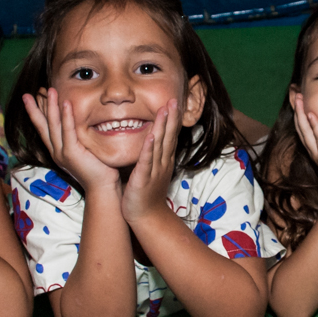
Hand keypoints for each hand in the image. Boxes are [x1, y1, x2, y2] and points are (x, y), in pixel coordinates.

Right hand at [22, 88, 119, 191]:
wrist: (103, 187)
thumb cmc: (99, 168)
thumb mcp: (85, 149)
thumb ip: (79, 137)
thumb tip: (83, 120)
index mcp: (57, 150)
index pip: (44, 129)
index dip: (37, 113)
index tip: (32, 98)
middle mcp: (56, 151)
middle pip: (42, 126)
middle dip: (34, 109)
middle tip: (27, 94)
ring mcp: (62, 153)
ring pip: (53, 126)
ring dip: (51, 107)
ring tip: (49, 90)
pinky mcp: (72, 154)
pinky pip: (68, 132)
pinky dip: (66, 117)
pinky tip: (65, 103)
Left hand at [122, 100, 179, 223]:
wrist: (146, 217)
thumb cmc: (147, 193)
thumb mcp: (153, 170)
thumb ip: (153, 155)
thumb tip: (152, 140)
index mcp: (164, 160)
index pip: (170, 136)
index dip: (172, 119)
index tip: (173, 102)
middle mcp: (162, 163)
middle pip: (169, 136)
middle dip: (171, 117)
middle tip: (174, 99)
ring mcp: (154, 170)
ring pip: (160, 145)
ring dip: (163, 126)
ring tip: (165, 109)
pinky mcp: (143, 179)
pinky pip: (147, 161)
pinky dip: (150, 148)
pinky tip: (151, 136)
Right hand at [292, 94, 317, 188]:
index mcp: (316, 148)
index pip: (304, 128)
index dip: (300, 114)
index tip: (300, 99)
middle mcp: (313, 150)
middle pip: (301, 127)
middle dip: (298, 111)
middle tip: (296, 95)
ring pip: (306, 131)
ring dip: (302, 114)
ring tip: (299, 100)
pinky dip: (314, 126)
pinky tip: (311, 114)